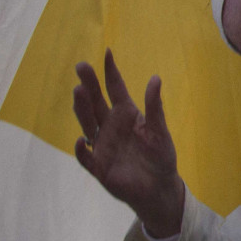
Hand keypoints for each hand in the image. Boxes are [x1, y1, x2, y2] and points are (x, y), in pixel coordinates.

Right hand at [73, 49, 185, 238]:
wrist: (159, 188)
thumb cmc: (161, 157)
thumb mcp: (160, 131)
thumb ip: (155, 107)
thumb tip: (155, 78)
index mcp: (126, 115)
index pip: (115, 89)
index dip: (110, 72)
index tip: (107, 52)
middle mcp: (110, 126)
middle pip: (95, 102)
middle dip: (88, 85)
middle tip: (81, 67)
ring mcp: (102, 145)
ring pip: (87, 123)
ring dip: (82, 109)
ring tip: (79, 91)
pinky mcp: (99, 166)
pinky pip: (85, 157)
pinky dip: (81, 149)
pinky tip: (81, 140)